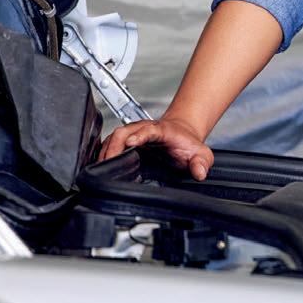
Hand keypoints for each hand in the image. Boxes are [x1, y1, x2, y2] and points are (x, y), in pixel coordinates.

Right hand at [98, 117, 213, 180]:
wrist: (183, 135)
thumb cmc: (189, 145)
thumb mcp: (201, 154)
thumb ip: (202, 163)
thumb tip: (199, 173)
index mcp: (162, 130)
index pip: (149, 130)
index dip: (139, 135)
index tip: (131, 142)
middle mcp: (145, 129)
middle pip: (124, 132)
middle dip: (114, 146)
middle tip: (108, 163)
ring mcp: (134, 134)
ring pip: (114, 137)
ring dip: (106, 150)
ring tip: (100, 167)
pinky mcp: (127, 141)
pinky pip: (111, 143)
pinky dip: (104, 152)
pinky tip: (100, 164)